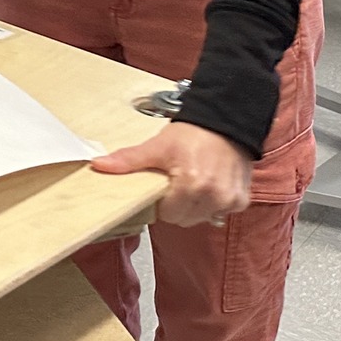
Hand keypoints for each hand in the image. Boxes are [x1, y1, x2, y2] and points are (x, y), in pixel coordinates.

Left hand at [92, 121, 252, 227]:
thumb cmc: (193, 133)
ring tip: (195, 181)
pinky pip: (222, 212)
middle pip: (185, 219)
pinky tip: (211, 183)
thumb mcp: (158, 146)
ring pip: (203, 218)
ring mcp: (230, 199)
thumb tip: (98, 165)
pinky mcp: (241, 199)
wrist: (226, 121)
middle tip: (179, 182)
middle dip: (178, 205)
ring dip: (197, 205)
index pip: (168, 215)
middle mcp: (214, 196)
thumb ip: (129, 160)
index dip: (163, 202)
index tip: (165, 185)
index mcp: (191, 185)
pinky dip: (215, 202)